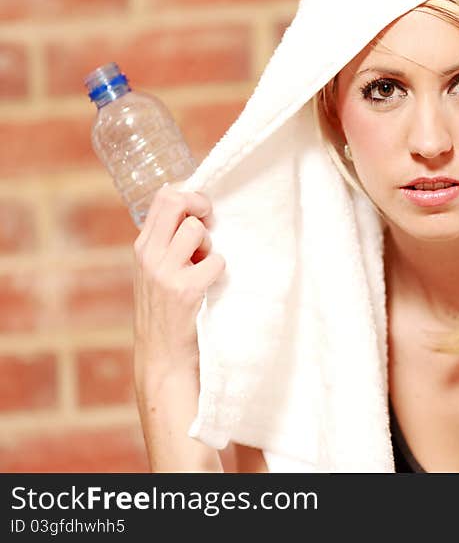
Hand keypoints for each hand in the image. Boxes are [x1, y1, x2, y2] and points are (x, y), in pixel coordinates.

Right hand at [132, 183, 224, 378]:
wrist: (162, 358)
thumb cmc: (167, 313)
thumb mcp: (159, 273)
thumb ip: (170, 244)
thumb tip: (200, 213)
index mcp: (143, 247)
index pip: (163, 197)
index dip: (190, 194)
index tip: (204, 210)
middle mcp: (149, 255)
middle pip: (176, 201)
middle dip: (201, 206)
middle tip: (211, 225)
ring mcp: (164, 272)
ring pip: (196, 229)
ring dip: (211, 244)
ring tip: (206, 264)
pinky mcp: (184, 291)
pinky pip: (216, 260)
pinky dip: (220, 271)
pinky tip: (212, 286)